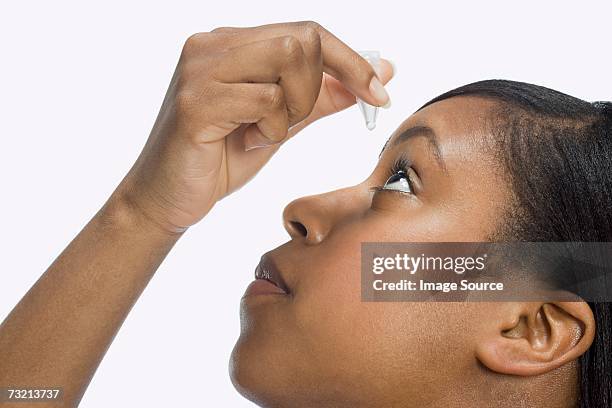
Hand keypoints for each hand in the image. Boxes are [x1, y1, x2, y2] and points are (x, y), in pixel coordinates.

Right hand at [114, 21, 393, 233]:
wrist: (166, 198)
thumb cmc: (221, 159)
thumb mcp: (281, 124)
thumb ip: (321, 97)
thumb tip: (376, 74)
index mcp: (231, 44)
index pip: (306, 31)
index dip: (351, 59)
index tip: (381, 90)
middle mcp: (212, 44)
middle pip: (302, 37)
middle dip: (320, 85)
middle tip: (297, 120)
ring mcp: (200, 69)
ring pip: (288, 60)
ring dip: (294, 108)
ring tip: (264, 133)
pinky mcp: (195, 101)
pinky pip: (265, 99)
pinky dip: (271, 129)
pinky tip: (247, 142)